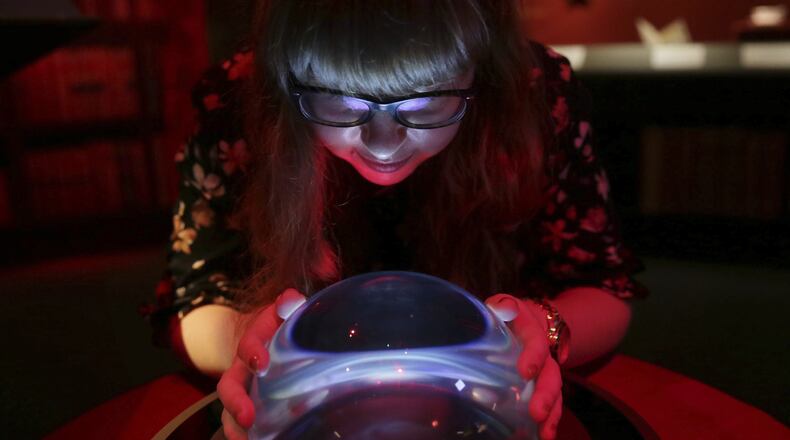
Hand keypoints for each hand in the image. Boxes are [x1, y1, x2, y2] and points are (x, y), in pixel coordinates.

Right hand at [217, 289, 305, 439]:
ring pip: (230, 412)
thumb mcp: (284, 311)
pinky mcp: (250, 409)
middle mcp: (241, 370)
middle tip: (247, 418)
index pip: (247, 346)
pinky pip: (243, 425)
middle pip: (228, 388)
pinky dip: (248, 436)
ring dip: (236, 429)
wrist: (270, 337)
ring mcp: (243, 392)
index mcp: (252, 343)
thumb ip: (288, 303)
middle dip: (236, 403)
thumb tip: (292, 298)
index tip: (261, 363)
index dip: (251, 352)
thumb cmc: (280, 325)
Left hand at [486, 294, 562, 439]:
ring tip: (545, 432)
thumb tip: (494, 310)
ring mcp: (545, 368)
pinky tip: (544, 435)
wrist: (526, 318)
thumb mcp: (500, 305)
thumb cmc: (505, 314)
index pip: (535, 340)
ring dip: (551, 412)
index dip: (533, 355)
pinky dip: (548, 419)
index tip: (525, 371)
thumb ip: (499, 308)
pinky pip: (550, 401)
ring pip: (553, 389)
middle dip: (545, 393)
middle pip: (549, 371)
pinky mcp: (542, 383)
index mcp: (530, 327)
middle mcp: (543, 350)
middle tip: (537, 412)